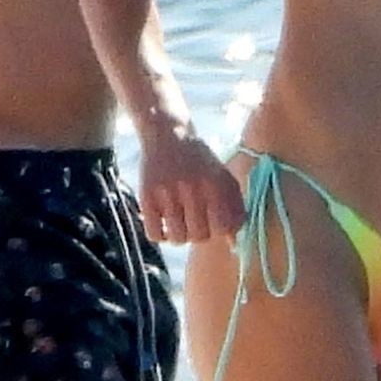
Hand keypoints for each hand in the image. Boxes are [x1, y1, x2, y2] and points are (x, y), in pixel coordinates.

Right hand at [139, 120, 245, 244]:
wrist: (168, 135)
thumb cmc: (201, 163)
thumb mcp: (223, 178)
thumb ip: (234, 209)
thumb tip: (233, 244)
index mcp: (215, 183)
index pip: (223, 227)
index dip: (221, 232)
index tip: (215, 223)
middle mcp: (192, 188)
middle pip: (199, 236)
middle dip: (199, 234)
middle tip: (195, 221)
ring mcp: (168, 193)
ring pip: (177, 238)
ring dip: (180, 235)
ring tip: (180, 222)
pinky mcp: (147, 196)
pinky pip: (154, 234)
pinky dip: (160, 235)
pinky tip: (164, 222)